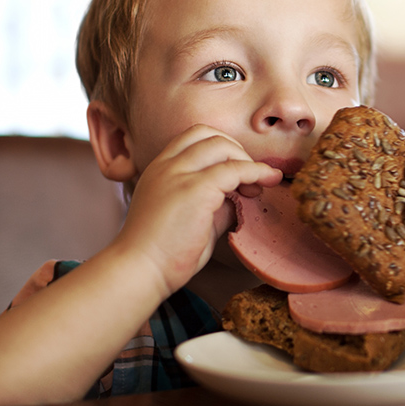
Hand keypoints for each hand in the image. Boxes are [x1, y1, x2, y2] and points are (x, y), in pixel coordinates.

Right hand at [115, 125, 281, 296]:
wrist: (139, 271)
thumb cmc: (162, 255)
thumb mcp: (192, 220)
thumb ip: (215, 205)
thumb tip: (239, 199)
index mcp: (160, 169)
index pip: (193, 138)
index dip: (222, 149)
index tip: (238, 175)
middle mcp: (166, 166)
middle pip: (209, 135)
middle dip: (237, 152)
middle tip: (252, 181)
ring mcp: (178, 174)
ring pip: (222, 145)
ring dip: (246, 161)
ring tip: (258, 187)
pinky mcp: (195, 189)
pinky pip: (233, 169)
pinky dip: (255, 172)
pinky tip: (265, 184)